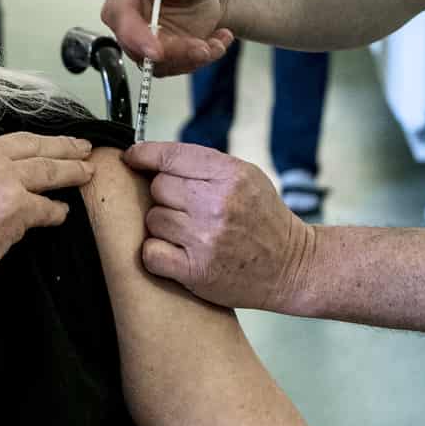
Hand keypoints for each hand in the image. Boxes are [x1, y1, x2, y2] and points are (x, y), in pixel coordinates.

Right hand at [0, 130, 94, 359]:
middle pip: (26, 144)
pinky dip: (55, 213)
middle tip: (79, 146)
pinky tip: (60, 215)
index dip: (11, 151)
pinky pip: (45, 207)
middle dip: (58, 145)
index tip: (28, 152)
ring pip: (45, 168)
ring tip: (86, 171)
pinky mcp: (15, 205)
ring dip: (70, 170)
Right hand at [100, 0, 235, 75]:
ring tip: (217, 42)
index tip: (156, 51)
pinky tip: (219, 40)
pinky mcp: (159, 49)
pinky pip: (175, 65)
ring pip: (154, 62)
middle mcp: (125, 11)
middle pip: (133, 44)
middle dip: (170, 52)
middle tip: (202, 48)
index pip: (119, 11)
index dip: (133, 34)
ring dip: (189, 58)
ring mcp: (141, 33)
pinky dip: (200, 58)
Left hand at [126, 142, 314, 310]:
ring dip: (163, 225)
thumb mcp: (247, 177)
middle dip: (166, 196)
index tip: (132, 157)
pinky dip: (157, 253)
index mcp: (231, 176)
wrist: (291, 267)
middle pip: (158, 187)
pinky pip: (150, 252)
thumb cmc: (264, 220)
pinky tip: (176, 252)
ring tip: (188, 232)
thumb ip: (204, 165)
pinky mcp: (196, 271)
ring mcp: (205, 239)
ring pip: (152, 219)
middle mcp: (217, 204)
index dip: (144, 154)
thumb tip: (153, 158)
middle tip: (186, 208)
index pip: (171, 155)